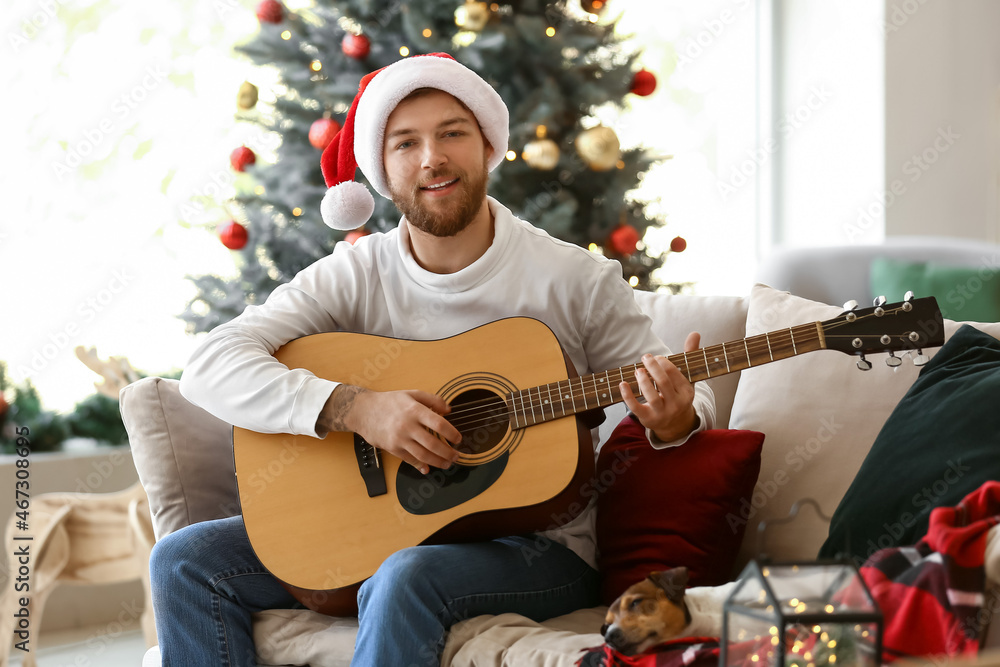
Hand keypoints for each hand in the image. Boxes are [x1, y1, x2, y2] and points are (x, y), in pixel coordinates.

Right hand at [319, 386, 461, 473]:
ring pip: (423, 455)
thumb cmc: (389, 401)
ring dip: (438, 462)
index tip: (458, 439)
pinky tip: (428, 468)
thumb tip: (449, 410)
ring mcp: (399, 439)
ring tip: (447, 463)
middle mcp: (408, 426)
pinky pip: (409, 460)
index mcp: (415, 410)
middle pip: (433, 444)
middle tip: (456, 456)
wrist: (363, 411)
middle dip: (448, 453)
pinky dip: (420, 466)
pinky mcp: (392, 448)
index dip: (452, 433)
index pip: (439, 424)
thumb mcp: (411, 394)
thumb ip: (433, 399)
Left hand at [619, 332, 699, 442]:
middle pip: (663, 382)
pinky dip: (627, 395)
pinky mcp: (648, 419)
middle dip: (652, 367)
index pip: (674, 373)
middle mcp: (677, 404)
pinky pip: (636, 407)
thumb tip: (695, 333)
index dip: (663, 362)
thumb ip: (689, 355)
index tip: (655, 357)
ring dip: (643, 380)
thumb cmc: (678, 395)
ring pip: (651, 395)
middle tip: (645, 358)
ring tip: (638, 370)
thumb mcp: (686, 378)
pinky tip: (622, 384)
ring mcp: (662, 413)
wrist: (676, 425)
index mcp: (687, 392)